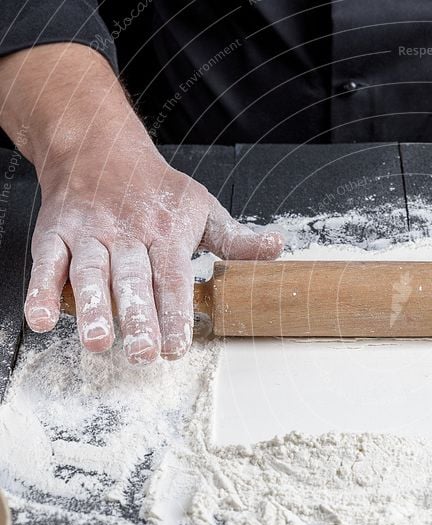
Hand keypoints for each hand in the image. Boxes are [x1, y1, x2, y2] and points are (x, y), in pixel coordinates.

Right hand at [25, 144, 281, 363]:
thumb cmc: (156, 188)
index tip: (178, 346)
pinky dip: (41, 291)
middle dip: (138, 318)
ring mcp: (89, 235)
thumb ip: (235, 239)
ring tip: (99, 342)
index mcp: (166, 232)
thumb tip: (276, 249)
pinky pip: (46, 265)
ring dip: (92, 309)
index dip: (175, 313)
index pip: (172, 277)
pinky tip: (42, 319)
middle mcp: (127, 235)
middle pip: (132, 280)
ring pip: (90, 274)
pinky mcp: (55, 235)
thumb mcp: (203, 207)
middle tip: (144, 353)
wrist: (99, 149)